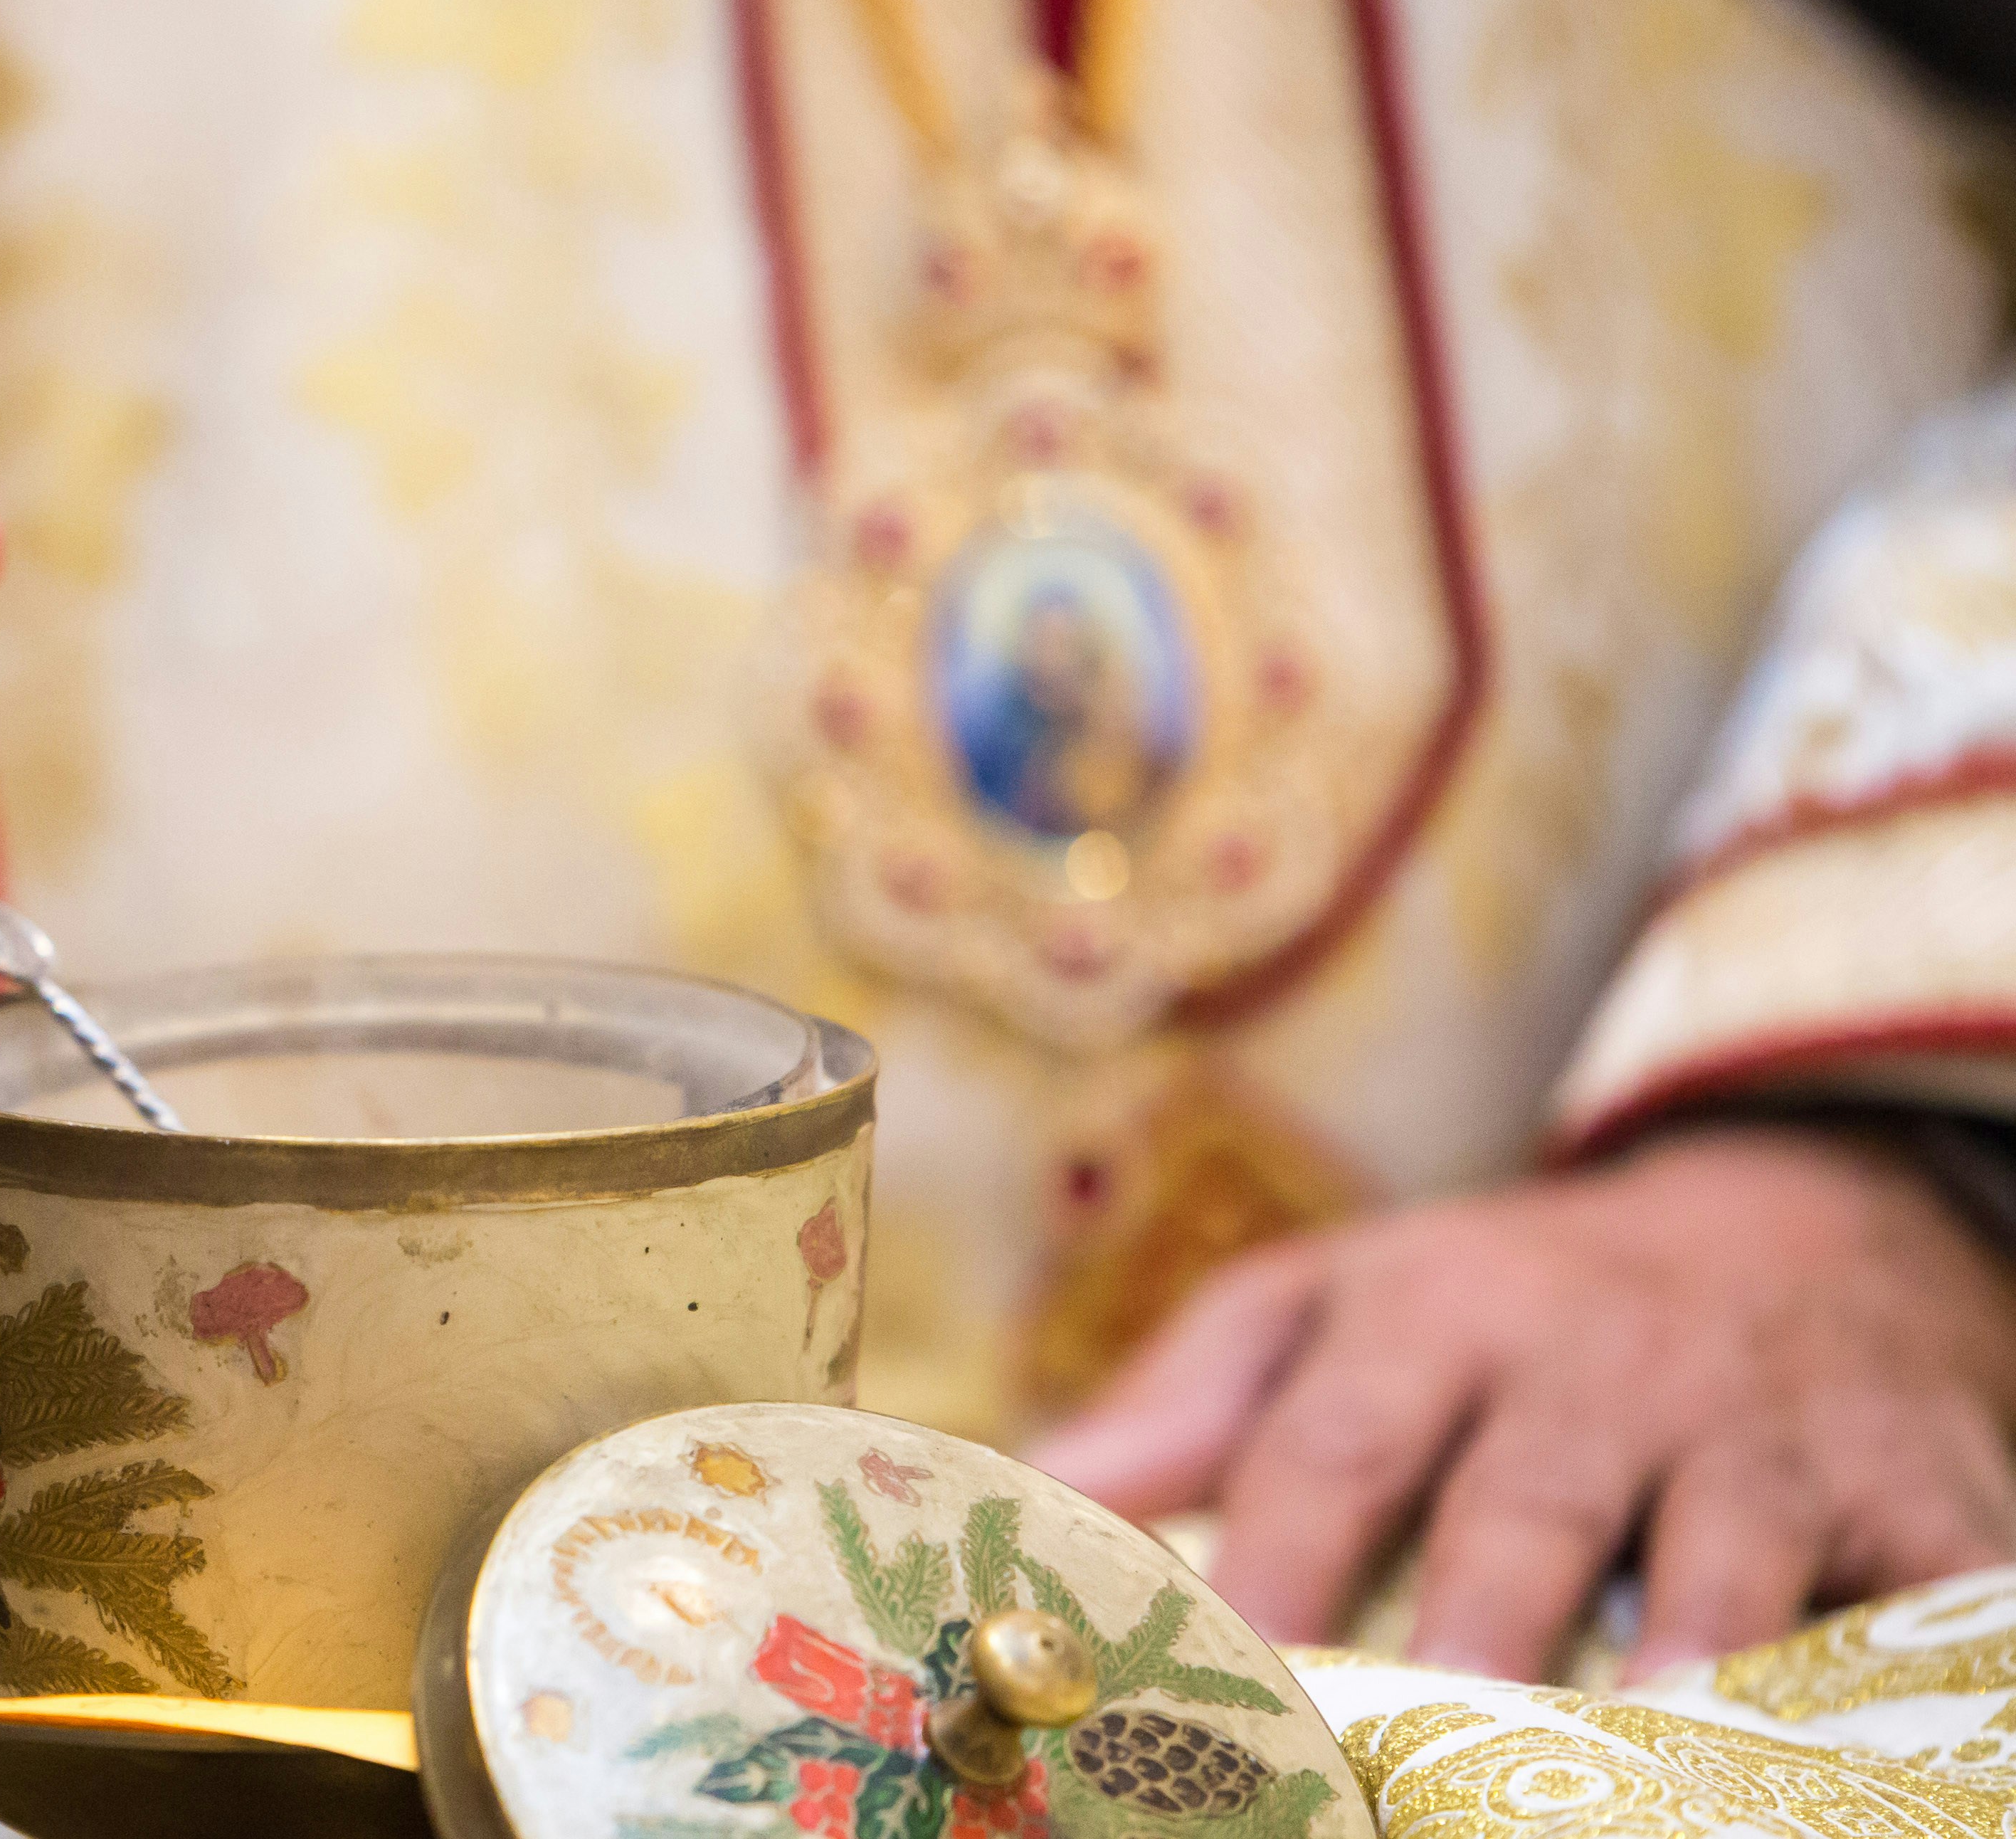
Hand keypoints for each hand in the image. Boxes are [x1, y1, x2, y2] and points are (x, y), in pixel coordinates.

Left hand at [1027, 1124, 2015, 1680]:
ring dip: (1692, 1644)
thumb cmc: (1515, 1299)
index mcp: (1438, 1316)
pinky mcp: (1917, 1472)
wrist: (1803, 1207)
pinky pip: (1931, 1567)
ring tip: (1637, 1750)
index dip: (1275, 1555)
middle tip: (1422, 1737)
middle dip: (1477, 1622)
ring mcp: (1767, 1422)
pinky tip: (1872, 1722)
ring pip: (1727, 1545)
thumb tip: (1030, 1492)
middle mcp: (1598, 1362)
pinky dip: (1922, 1633)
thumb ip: (1186, 1400)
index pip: (1334, 1445)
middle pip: (1525, 1505)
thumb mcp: (1338, 1301)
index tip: (1215, 1664)